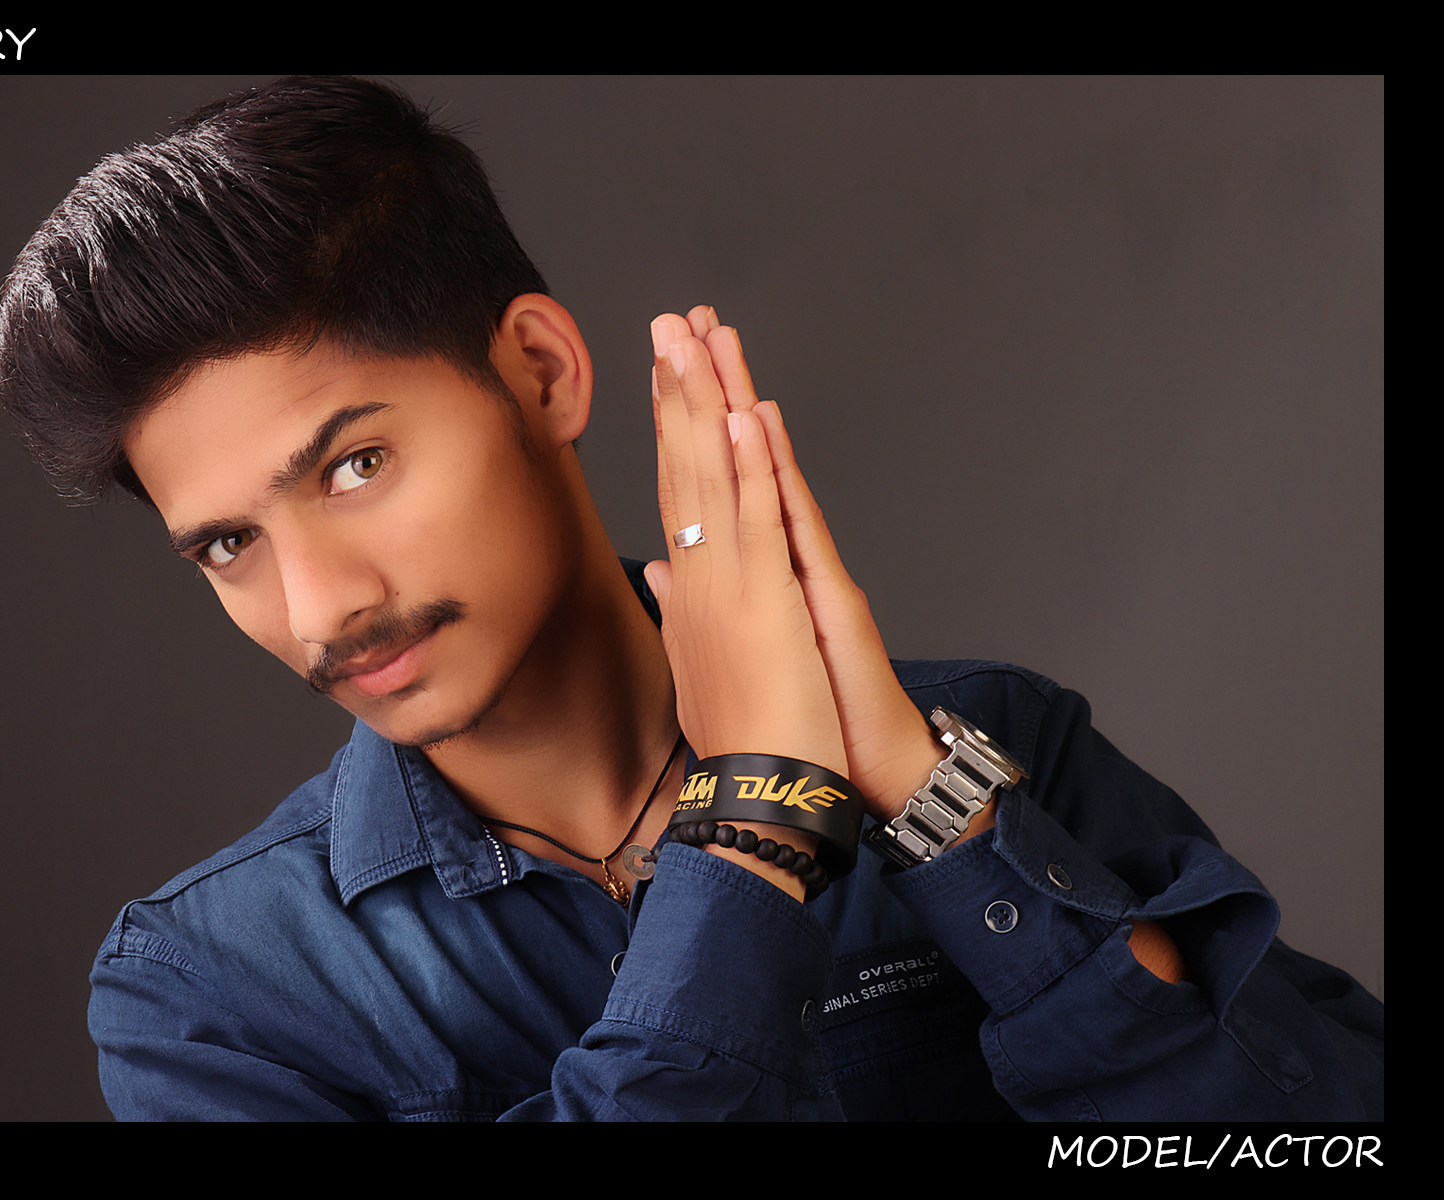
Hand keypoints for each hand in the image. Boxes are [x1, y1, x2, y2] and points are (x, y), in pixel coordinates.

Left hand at [660, 308, 943, 823]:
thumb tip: (672, 568)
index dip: (685, 426)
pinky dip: (772, 472)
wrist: (850, 773)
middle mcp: (778, 554)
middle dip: (708, 386)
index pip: (709, 483)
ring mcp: (803, 567)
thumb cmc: (799, 720)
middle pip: (737, 457)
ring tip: (716, 337)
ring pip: (764, 470)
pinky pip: (791, 524)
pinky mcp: (821, 593)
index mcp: (748, 568)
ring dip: (737, 400)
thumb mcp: (734, 651)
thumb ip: (705, 601)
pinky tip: (758, 419)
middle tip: (683, 318)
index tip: (663, 369)